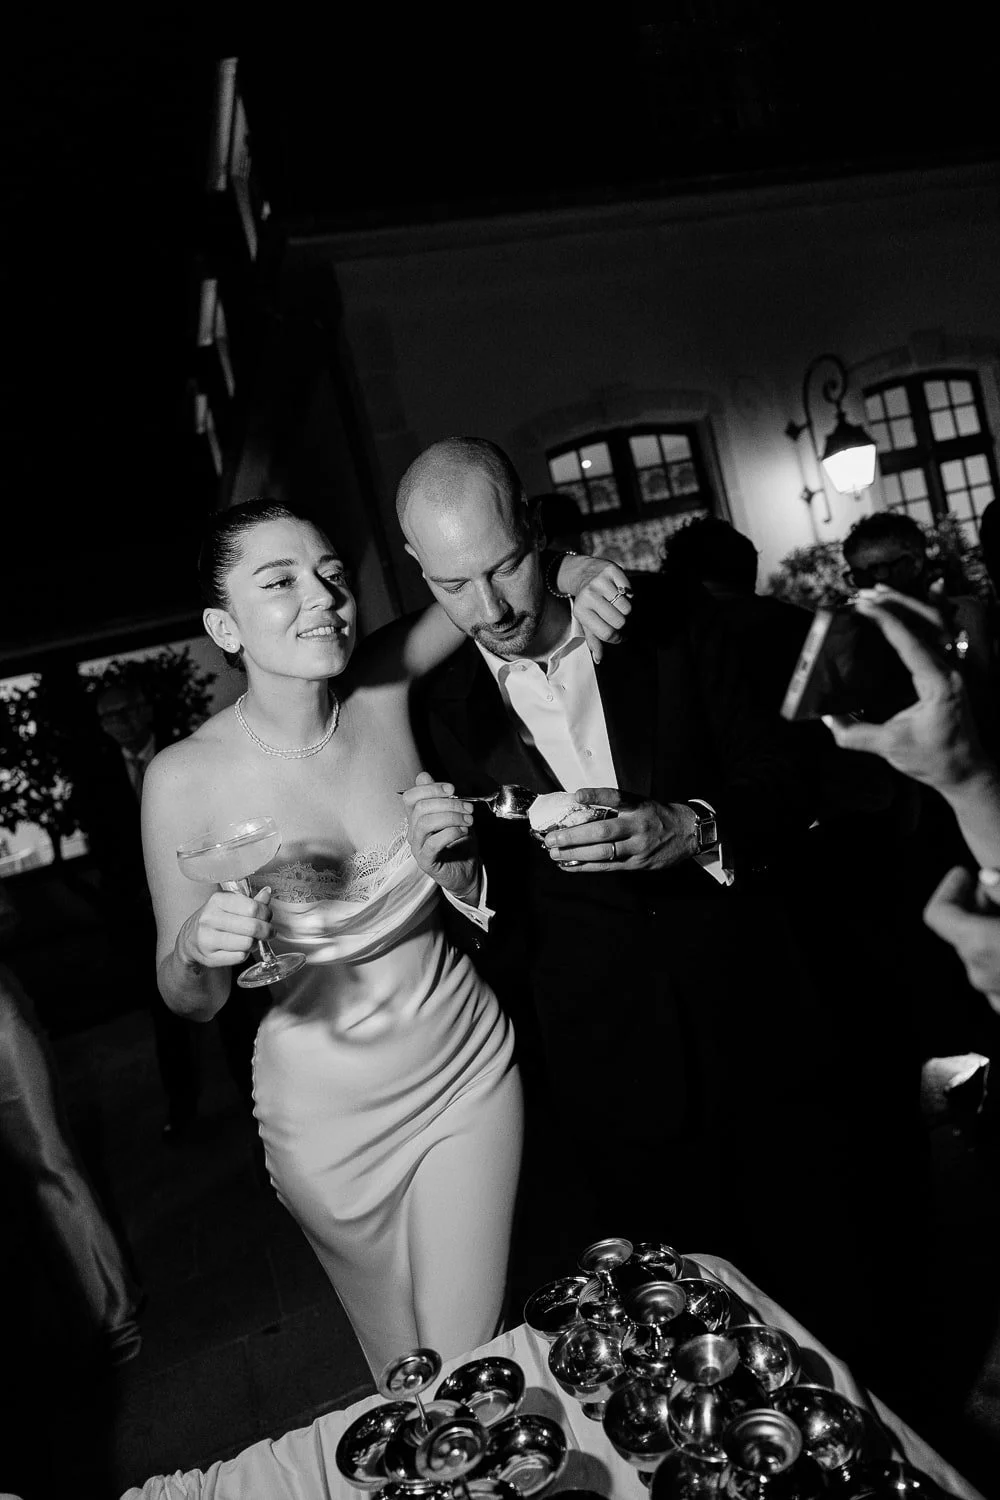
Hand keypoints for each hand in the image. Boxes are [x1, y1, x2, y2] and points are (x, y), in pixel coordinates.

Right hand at [177, 886, 272, 969]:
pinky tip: (241, 948)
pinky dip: (245, 953)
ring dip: (255, 943)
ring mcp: (208, 939)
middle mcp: (210, 918)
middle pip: (252, 927)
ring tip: (252, 939)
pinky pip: (240, 957)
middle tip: (268, 932)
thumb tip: (267, 892)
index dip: (266, 914)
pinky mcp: (210, 957)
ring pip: (247, 943)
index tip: (267, 917)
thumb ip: (251, 901)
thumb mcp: (230, 904)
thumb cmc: (216, 918)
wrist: (191, 938)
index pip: (253, 908)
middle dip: (266, 930)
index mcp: (218, 900)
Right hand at [402, 772, 480, 902]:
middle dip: (448, 803)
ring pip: (425, 822)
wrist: (467, 871)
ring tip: (468, 821)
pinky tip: (463, 832)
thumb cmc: (460, 842)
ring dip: (451, 817)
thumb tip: (426, 776)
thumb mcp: (456, 814)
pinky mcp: (426, 861)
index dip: (431, 788)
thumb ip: (443, 797)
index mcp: (417, 817)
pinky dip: (451, 833)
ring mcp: (417, 846)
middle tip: (468, 808)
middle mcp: (413, 831)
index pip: (411, 796)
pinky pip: (433, 843)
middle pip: (420, 807)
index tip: (453, 789)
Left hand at [543, 788, 698, 872]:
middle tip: (551, 838)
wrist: (687, 833)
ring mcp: (638, 847)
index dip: (596, 795)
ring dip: (575, 854)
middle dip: (573, 836)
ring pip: (602, 853)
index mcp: (638, 806)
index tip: (577, 795)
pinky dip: (585, 867)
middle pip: (602, 831)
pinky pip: (607, 867)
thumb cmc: (656, 815)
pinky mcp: (638, 864)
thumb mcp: (640, 802)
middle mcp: (638, 825)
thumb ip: (615, 805)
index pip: (616, 797)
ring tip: (554, 853)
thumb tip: (578, 805)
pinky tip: (568, 865)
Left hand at [555, 555, 632, 664]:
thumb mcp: (585, 621)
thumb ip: (593, 640)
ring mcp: (599, 582)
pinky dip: (630, 595)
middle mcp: (588, 596)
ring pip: (627, 607)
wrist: (582, 572)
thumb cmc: (586, 602)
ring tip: (619, 606)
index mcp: (581, 611)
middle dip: (624, 624)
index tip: (620, 636)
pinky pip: (630, 590)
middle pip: (619, 621)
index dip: (617, 638)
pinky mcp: (611, 570)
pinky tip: (621, 593)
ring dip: (627, 609)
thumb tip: (599, 659)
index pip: (606, 633)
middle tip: (621, 620)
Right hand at [821, 587, 986, 791]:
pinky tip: (915, 599)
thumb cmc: (934, 759)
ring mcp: (952, 669)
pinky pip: (938, 634)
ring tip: (878, 593)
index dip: (885, 620)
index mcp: (938, 684)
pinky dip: (923, 614)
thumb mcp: (890, 747)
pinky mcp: (946, 672)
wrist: (965, 771)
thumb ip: (854, 734)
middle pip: (927, 621)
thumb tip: (826, 718)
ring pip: (934, 622)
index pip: (911, 642)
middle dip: (895, 603)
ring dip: (906, 604)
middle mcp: (949, 670)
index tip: (862, 607)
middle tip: (863, 595)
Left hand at [924, 867, 999, 1012]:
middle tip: (997, 889)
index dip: (949, 890)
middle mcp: (979, 975)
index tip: (965, 875)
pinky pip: (998, 975)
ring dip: (990, 930)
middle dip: (976, 906)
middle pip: (961, 932)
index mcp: (978, 946)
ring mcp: (996, 996)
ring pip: (982, 954)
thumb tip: (986, 878)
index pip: (937, 913)